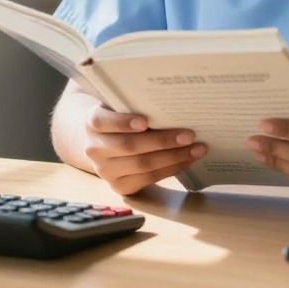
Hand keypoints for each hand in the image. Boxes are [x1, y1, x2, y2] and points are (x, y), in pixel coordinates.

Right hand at [81, 102, 206, 195]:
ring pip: (142, 165)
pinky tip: (187, 160)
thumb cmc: (120, 116)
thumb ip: (134, 103)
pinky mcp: (119, 186)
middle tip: (189, 135)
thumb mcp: (119, 106)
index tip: (145, 121)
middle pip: (129, 146)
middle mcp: (94, 149)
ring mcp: (105, 170)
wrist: (103, 142)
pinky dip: (171, 169)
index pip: (102, 121)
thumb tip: (172, 101)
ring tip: (197, 148)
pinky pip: (148, 179)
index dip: (123, 122)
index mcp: (91, 123)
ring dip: (174, 157)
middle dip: (162, 141)